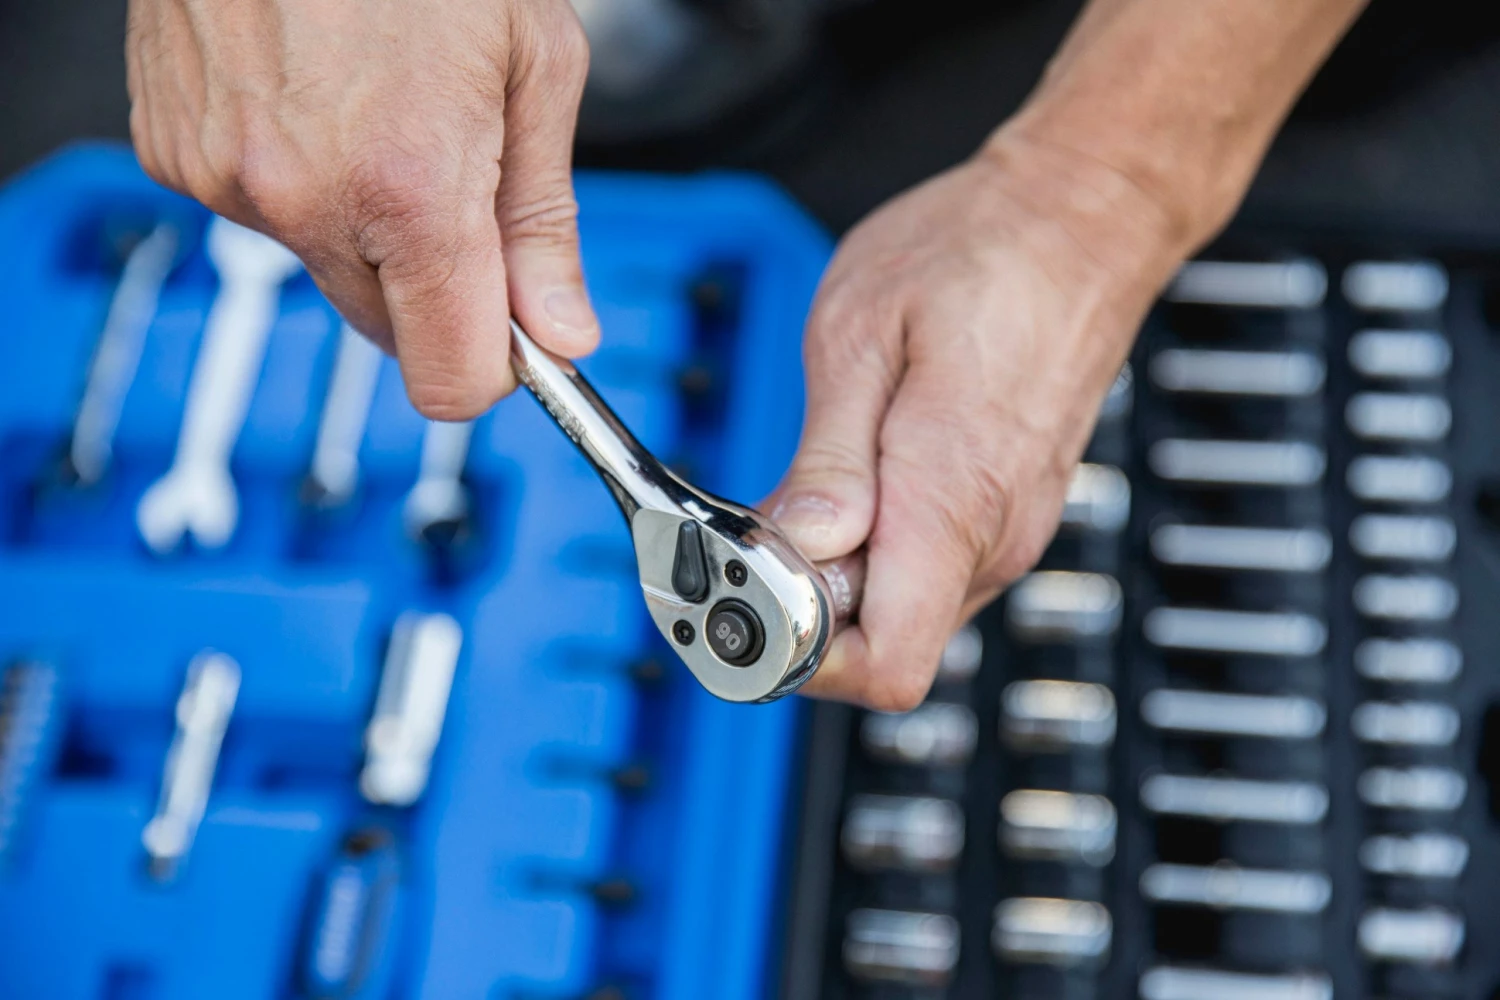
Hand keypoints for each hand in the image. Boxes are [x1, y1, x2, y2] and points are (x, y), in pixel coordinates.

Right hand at [126, 0, 596, 418]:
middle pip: (391, 334)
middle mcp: (304, 198)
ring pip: (327, 271)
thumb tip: (560, 333)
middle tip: (459, 186)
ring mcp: (227, 179)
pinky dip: (302, 183)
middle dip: (438, 288)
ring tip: (383, 116)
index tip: (518, 340)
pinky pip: (263, 215)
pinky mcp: (176, 155)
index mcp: (408, 187)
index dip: (495, 370)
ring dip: (366, 229)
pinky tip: (320, 103)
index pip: (452, 379)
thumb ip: (545, 221)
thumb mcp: (534, 64)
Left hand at [768, 130, 1189, 710]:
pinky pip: (929, 573)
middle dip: (803, 612)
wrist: (1083, 216)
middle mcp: (992, 536)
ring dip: (838, 580)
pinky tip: (849, 486)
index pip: (887, 665)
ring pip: (904, 615)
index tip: (744, 595)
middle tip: (751, 533)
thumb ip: (829, 460)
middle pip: (885, 649)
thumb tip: (797, 550)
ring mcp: (1009, 530)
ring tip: (805, 495)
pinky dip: (875, 554)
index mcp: (951, 498)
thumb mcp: (861, 333)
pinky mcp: (1009, 513)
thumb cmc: (979, 253)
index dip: (800, 658)